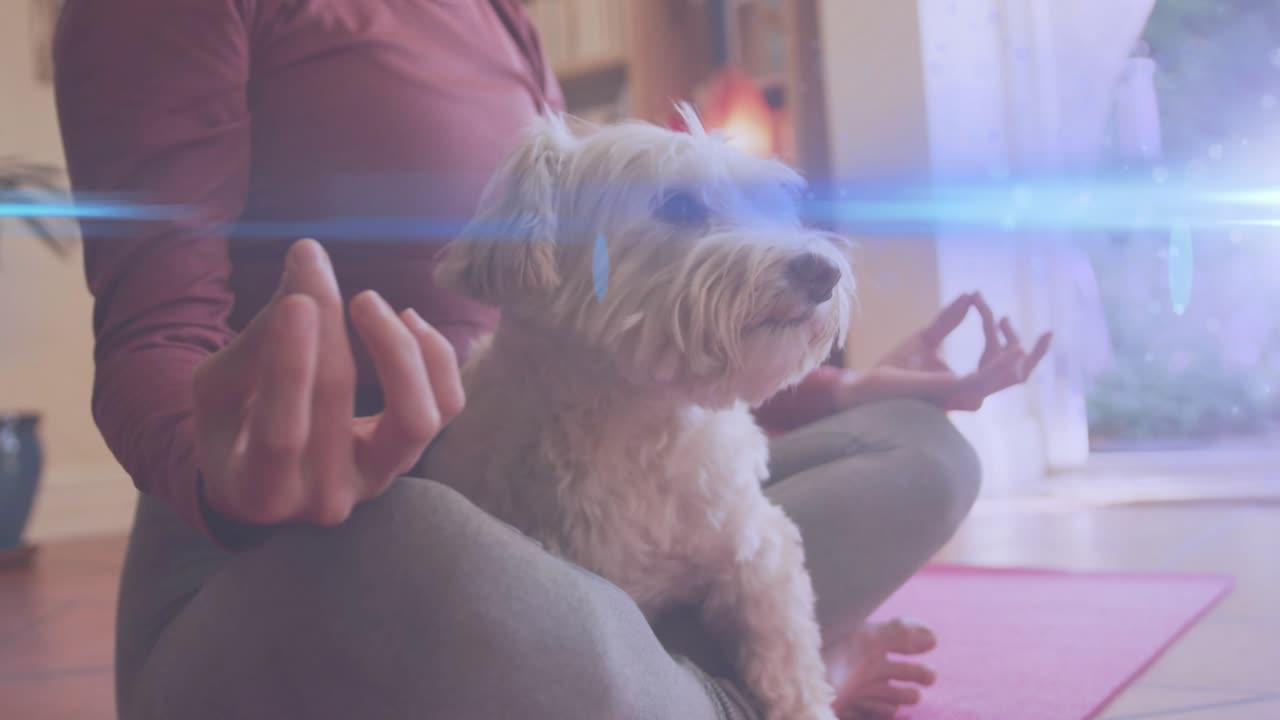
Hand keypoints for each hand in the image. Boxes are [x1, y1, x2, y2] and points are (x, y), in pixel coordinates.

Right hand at [191, 238, 463, 527]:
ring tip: (365, 300)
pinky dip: (433, 357)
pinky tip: (407, 319)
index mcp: (260, 490)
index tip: (298, 302)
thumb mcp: (219, 388)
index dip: (291, 364)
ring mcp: (376, 482)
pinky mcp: (410, 456)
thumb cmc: (232, 424)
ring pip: (414, 418)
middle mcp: (326, 499)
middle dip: (330, 325)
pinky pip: (445, 406)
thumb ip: (260, 336)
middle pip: (339, 404)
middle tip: (312, 265)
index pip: (283, 433)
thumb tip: (308, 258)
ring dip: (396, 348)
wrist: (264, 476)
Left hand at [837, 293, 1050, 411]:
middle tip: (1046, 332)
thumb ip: (948, 319)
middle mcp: (969, 392)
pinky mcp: (952, 390)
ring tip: (1010, 322)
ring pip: (1008, 376)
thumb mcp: (925, 338)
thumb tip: (968, 294)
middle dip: (1035, 355)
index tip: (980, 298)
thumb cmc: (892, 369)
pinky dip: (1003, 362)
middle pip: (1016, 377)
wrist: (866, 385)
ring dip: (1014, 346)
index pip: (999, 362)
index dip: (1000, 332)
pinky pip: (986, 378)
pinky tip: (1017, 347)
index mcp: (965, 383)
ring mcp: (963, 394)